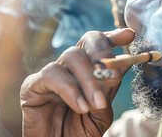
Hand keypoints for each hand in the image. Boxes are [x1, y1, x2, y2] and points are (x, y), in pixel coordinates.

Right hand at [20, 28, 134, 136]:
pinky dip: (70, 90)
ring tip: (96, 104)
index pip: (101, 43)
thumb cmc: (79, 131)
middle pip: (88, 40)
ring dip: (89, 79)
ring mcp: (52, 73)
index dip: (114, 36)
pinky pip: (52, 74)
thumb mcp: (101, 112)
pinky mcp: (33, 85)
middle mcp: (71, 66)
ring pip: (72, 55)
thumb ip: (108, 89)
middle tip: (114, 74)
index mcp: (90, 68)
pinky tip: (80, 107)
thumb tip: (121, 65)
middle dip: (103, 52)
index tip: (128, 35)